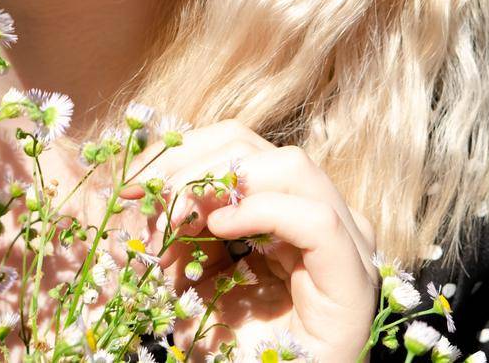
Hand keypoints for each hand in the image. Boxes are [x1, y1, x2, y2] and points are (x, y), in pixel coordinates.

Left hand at [113, 119, 378, 361]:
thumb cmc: (229, 352)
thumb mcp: (189, 278)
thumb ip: (179, 230)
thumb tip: (146, 187)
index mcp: (283, 208)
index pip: (235, 146)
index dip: (182, 153)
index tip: (134, 181)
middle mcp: (319, 216)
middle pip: (257, 147)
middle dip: (192, 164)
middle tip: (149, 197)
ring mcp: (346, 244)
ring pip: (291, 167)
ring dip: (221, 182)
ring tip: (179, 218)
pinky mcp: (354, 278)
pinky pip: (316, 220)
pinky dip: (263, 211)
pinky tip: (221, 227)